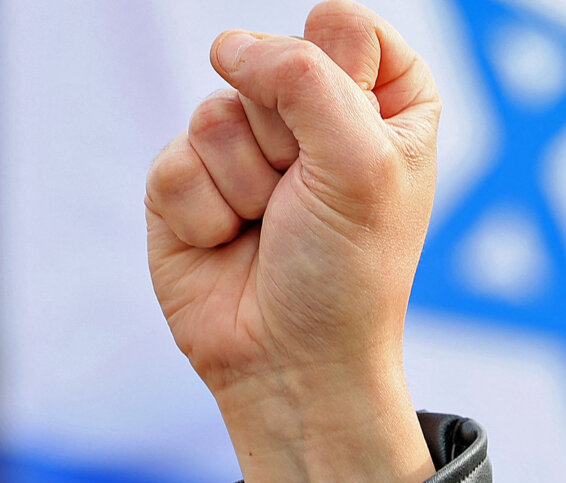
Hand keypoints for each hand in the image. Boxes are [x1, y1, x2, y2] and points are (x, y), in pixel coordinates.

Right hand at [144, 1, 441, 482]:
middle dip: (289, 136)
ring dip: (247, 180)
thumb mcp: (361, 164)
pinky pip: (177, 157)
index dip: (342, 75)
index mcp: (387, 105)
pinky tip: (231, 243)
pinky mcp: (193, 180)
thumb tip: (228, 45)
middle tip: (309, 198)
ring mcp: (251, 147)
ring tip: (272, 226)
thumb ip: (306, 78)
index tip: (358, 141)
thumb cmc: (347, 272)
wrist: (291, 364)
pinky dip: (204, 209)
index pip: (347, 25)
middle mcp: (319, 117)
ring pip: (218, 107)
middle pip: (273, 57)